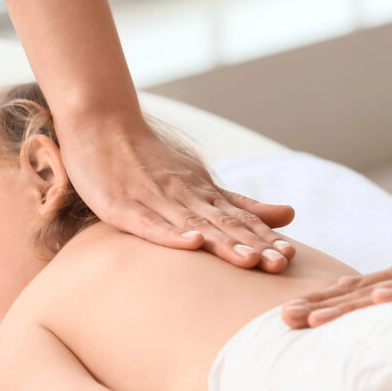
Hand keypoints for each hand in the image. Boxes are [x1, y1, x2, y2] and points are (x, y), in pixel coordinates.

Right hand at [58, 119, 297, 271]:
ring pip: (194, 224)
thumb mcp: (201, 182)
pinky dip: (170, 234)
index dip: (266, 238)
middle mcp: (185, 196)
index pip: (240, 219)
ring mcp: (153, 201)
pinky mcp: (123, 207)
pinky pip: (149, 224)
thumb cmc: (150, 161)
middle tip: (280, 264)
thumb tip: (290, 215)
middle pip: (224, 224)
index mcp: (204, 194)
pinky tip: (192, 244)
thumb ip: (242, 204)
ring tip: (249, 260)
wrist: (100, 127)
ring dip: (223, 243)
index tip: (291, 256)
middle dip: (253, 245)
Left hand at [281, 248, 391, 327]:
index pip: (355, 293)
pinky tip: (377, 303)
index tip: (283, 320)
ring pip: (385, 292)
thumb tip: (381, 353)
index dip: (320, 304)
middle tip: (280, 321)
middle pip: (358, 291)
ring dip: (346, 305)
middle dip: (318, 305)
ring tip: (310, 319)